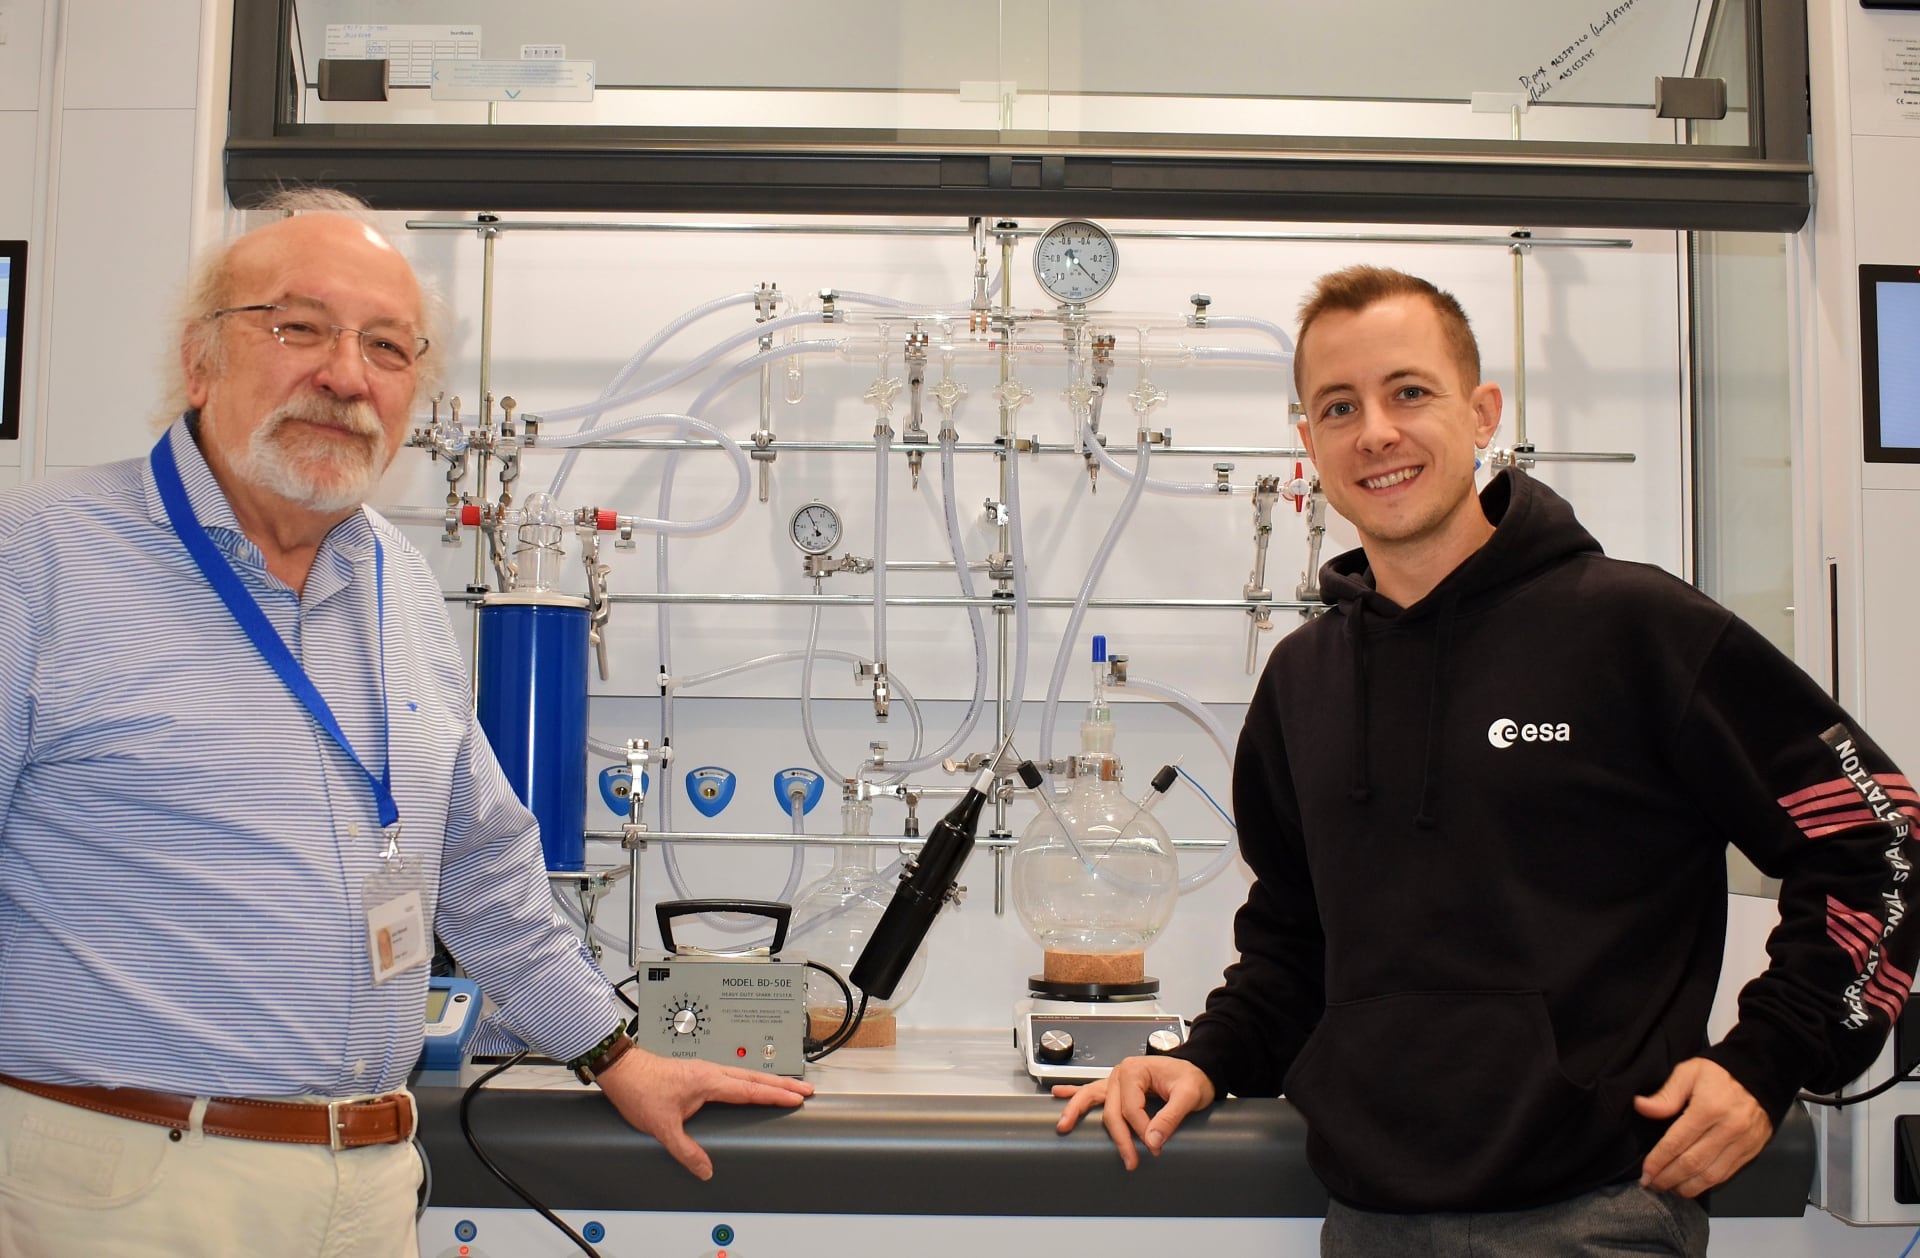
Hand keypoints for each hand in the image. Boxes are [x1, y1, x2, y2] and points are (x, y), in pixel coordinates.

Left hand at [595, 1045, 812, 1179]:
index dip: (775, 1095)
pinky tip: (752, 1085)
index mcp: (709, 1081)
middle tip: (806, 1090)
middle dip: (783, 1084)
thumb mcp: (663, 1127)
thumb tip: (705, 1169)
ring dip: (769, 1080)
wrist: (622, 1070)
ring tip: (788, 1087)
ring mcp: (705, 1069)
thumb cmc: (640, 1090)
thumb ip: (686, 1151)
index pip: (750, 1090)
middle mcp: (711, 1071)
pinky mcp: (698, 1071)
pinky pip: (734, 1074)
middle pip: (755, 1078)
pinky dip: (751, 1079)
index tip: (796, 1099)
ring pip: (746, 1074)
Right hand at [1053, 1055, 1215, 1170]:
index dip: (1141, 1130)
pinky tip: (1059, 1094)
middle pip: (1112, 1110)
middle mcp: (1121, 1073)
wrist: (1198, 1068)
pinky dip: (1075, 1093)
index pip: (1131, 1107)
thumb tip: (1153, 1139)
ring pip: (1091, 1097)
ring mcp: (1116, 1080)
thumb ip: (1171, 1117)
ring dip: (1076, 1111)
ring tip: (1064, 1125)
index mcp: (1135, 1070)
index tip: (1155, 1146)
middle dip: (1120, 1137)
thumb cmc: (1193, 1077)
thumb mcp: (1189, 1095)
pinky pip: (1092, 1090)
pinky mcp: (1117, 1088)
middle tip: (1130, 1160)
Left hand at [1633, 1057, 1771, 1197]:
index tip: (1645, 1173)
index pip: (1677, 1142)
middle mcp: (1728, 1129)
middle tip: (1652, 1184)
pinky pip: (1727, 1174)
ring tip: (1668, 1189)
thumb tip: (1640, 1106)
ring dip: (1687, 1187)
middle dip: (1669, 1178)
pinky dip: (1707, 1184)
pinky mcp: (1752, 1151)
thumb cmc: (1719, 1073)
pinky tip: (1691, 1185)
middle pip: (1693, 1163)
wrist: (1762, 1075)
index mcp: (1708, 1108)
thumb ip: (1666, 1094)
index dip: (1659, 1160)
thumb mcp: (1688, 1072)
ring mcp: (1743, 1143)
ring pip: (1711, 1175)